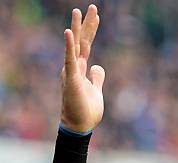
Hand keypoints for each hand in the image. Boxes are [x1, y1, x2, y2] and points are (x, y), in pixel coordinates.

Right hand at [60, 5, 104, 132]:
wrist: (80, 126)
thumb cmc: (86, 110)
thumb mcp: (96, 90)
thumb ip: (96, 78)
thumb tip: (98, 66)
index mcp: (80, 68)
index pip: (86, 44)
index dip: (92, 30)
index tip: (96, 15)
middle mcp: (74, 66)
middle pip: (82, 41)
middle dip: (87, 24)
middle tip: (93, 7)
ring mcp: (72, 71)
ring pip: (75, 46)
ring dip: (76, 28)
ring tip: (77, 11)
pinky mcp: (72, 78)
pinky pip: (70, 59)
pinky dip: (69, 45)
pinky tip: (68, 32)